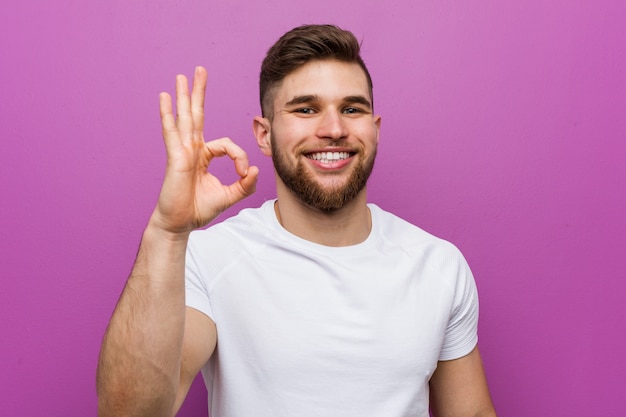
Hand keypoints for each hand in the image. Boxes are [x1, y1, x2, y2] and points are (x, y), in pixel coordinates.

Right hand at [151, 66, 258, 234]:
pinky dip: (168, 114)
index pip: (227, 144)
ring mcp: (182, 151)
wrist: (180, 224)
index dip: (240, 157)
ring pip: (185, 118)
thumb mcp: (229, 195)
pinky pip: (171, 131)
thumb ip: (245, 184)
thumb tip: (257, 170)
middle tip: (200, 70)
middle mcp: (192, 149)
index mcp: (204, 156)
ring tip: (182, 76)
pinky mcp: (175, 157)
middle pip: (197, 115)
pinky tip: (164, 97)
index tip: (245, 174)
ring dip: (184, 96)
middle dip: (199, 93)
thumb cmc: (199, 209)